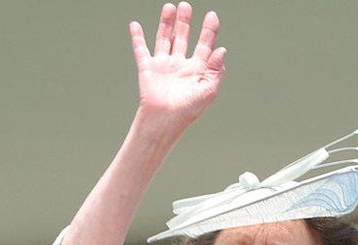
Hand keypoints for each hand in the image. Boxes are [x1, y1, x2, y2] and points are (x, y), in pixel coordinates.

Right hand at [130, 2, 225, 126]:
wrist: (165, 120)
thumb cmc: (188, 110)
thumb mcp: (208, 90)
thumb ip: (216, 69)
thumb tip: (222, 50)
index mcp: (196, 70)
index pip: (205, 45)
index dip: (209, 30)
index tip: (212, 16)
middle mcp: (180, 65)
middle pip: (183, 37)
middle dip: (185, 21)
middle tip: (186, 6)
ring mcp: (163, 66)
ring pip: (165, 39)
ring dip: (166, 23)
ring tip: (169, 7)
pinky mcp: (148, 68)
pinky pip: (141, 49)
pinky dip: (137, 37)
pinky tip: (135, 25)